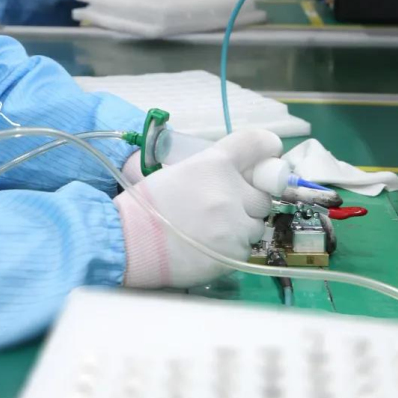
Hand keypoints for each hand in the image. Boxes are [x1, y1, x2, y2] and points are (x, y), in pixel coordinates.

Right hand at [115, 129, 282, 289]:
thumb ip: (214, 170)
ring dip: (241, 226)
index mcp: (215, 163)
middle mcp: (232, 191)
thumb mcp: (180, 171)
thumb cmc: (148, 204)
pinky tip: (207, 246)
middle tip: (222, 206)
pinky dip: (231, 247)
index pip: (257, 144)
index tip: (269, 154)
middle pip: (262, 193)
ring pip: (256, 224)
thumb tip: (239, 175)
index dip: (266, 148)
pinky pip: (245, 247)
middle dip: (248, 199)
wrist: (129, 240)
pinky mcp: (235, 253)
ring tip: (210, 230)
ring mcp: (236, 224)